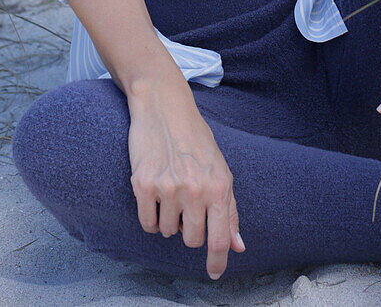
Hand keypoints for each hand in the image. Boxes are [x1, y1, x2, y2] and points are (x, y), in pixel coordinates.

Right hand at [127, 81, 245, 279]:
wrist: (164, 106)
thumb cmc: (195, 139)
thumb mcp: (220, 170)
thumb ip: (230, 210)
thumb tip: (237, 246)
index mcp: (218, 186)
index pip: (219, 239)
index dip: (217, 262)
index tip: (214, 274)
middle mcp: (195, 189)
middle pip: (192, 240)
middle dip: (190, 230)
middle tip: (188, 204)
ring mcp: (168, 187)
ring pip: (168, 232)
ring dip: (169, 219)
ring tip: (171, 190)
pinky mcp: (143, 184)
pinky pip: (147, 223)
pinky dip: (151, 216)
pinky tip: (155, 194)